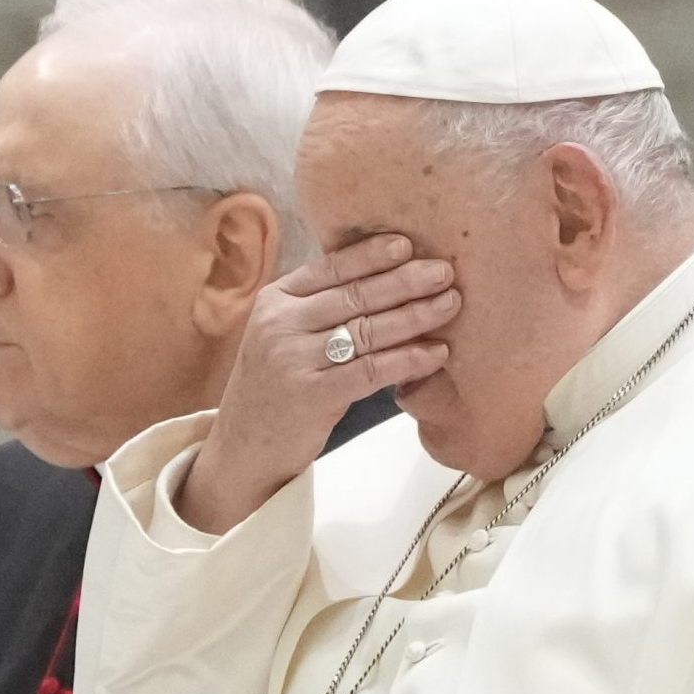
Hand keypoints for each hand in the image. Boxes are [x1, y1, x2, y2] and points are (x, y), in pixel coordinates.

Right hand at [178, 233, 459, 532]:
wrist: (243, 449)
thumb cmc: (277, 389)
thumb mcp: (284, 337)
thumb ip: (320, 309)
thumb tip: (384, 279)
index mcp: (275, 301)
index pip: (330, 268)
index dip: (372, 255)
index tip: (409, 244)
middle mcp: (281, 324)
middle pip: (355, 295)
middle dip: (405, 280)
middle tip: (445, 271)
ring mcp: (294, 359)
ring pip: (368, 330)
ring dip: (415, 316)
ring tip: (450, 305)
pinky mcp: (312, 395)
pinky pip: (372, 371)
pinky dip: (408, 360)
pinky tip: (436, 354)